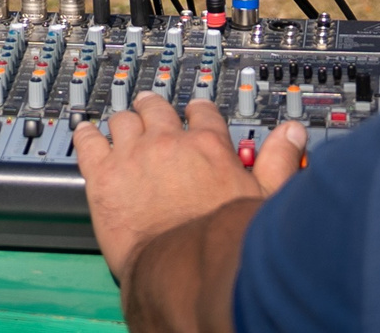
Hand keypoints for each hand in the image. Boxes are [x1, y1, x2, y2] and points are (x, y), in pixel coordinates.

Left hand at [75, 94, 304, 288]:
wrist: (189, 269)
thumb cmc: (228, 243)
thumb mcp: (266, 200)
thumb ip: (279, 161)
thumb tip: (292, 134)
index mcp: (207, 146)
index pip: (200, 113)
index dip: (196, 111)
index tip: (193, 114)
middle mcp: (167, 143)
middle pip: (154, 109)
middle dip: (153, 109)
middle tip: (149, 112)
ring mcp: (131, 156)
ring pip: (121, 121)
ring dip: (123, 123)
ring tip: (122, 127)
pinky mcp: (102, 175)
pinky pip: (87, 141)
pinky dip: (86, 135)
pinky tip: (87, 136)